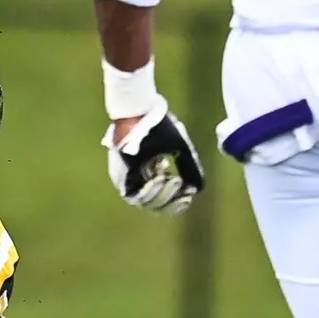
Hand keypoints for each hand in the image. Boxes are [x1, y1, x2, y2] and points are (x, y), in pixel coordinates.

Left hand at [102, 97, 204, 214]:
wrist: (139, 111)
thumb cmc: (158, 126)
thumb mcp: (179, 149)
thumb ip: (189, 168)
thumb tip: (198, 190)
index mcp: (152, 173)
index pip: (163, 201)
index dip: (176, 204)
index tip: (188, 197)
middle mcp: (139, 179)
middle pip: (154, 206)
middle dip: (170, 200)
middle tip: (181, 185)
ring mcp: (127, 179)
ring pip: (143, 203)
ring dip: (161, 195)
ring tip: (173, 179)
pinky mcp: (120, 175)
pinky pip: (132, 195)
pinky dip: (148, 192)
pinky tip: (160, 180)